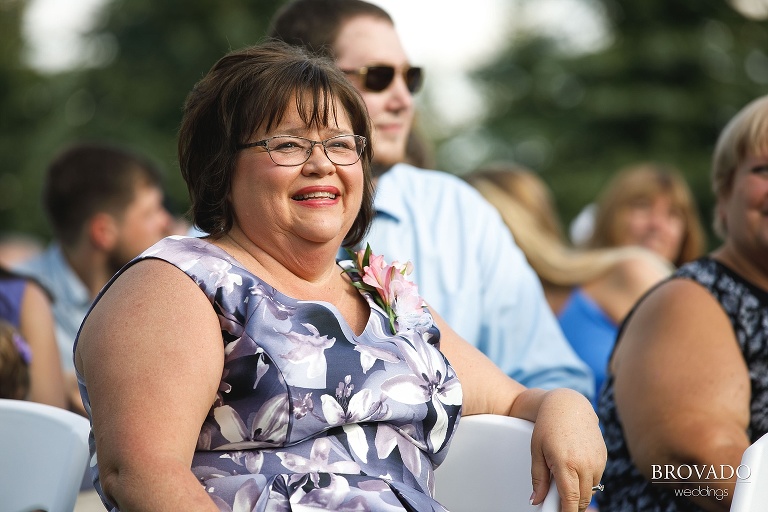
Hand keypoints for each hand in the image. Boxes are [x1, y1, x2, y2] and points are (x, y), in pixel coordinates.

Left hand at [529, 389, 605, 510]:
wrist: (568, 405)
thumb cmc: (548, 426)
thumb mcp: (537, 451)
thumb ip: (538, 479)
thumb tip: (535, 501)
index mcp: (566, 464)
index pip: (571, 500)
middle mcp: (585, 464)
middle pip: (583, 499)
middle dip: (573, 505)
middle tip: (560, 503)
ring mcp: (597, 461)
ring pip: (591, 490)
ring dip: (581, 492)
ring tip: (565, 480)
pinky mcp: (603, 457)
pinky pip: (597, 478)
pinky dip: (587, 480)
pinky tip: (575, 467)